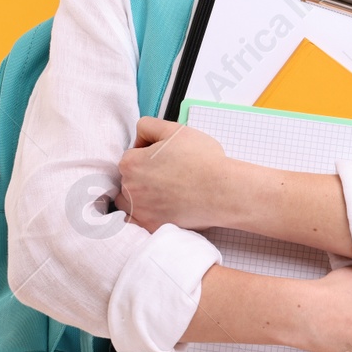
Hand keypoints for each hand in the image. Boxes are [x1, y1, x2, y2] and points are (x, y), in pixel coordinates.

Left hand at [115, 116, 232, 231]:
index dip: (147, 154)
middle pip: (129, 179)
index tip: (164, 158)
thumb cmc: (202, 160)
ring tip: (165, 192)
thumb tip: (139, 137)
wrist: (221, 190)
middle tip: (169, 174)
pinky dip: (145, 215)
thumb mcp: (174, 129)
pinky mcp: (151, 226)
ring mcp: (139, 210)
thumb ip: (148, 125)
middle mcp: (130, 188)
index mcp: (131, 163)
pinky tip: (160, 208)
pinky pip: (137, 222)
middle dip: (143, 175)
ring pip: (129, 201)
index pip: (131, 156)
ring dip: (140, 196)